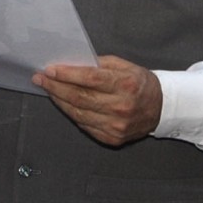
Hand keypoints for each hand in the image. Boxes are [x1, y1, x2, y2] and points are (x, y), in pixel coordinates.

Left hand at [33, 55, 161, 147]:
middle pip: (80, 97)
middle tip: (40, 78)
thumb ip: (100, 65)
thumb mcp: (125, 66)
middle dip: (56, 87)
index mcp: (126, 85)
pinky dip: (71, 113)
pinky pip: (84, 125)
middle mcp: (121, 107)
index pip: (90, 79)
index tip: (50, 70)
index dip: (67, 74)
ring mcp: (116, 125)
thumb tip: (73, 64)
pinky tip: (63, 103)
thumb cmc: (140, 83)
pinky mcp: (112, 138)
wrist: (161, 108)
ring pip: (78, 113)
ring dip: (59, 100)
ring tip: (49, 89)